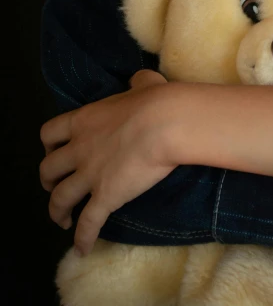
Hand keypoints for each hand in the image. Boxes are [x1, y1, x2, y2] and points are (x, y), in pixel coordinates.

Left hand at [40, 69, 177, 255]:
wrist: (167, 123)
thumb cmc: (158, 100)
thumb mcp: (144, 83)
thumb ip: (136, 84)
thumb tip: (138, 82)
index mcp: (84, 120)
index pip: (49, 133)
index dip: (49, 146)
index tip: (56, 151)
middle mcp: (79, 148)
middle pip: (47, 169)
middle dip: (48, 181)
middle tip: (57, 186)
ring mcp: (89, 174)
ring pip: (59, 199)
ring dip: (57, 212)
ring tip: (63, 221)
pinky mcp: (105, 197)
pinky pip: (87, 224)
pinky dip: (82, 238)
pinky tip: (83, 248)